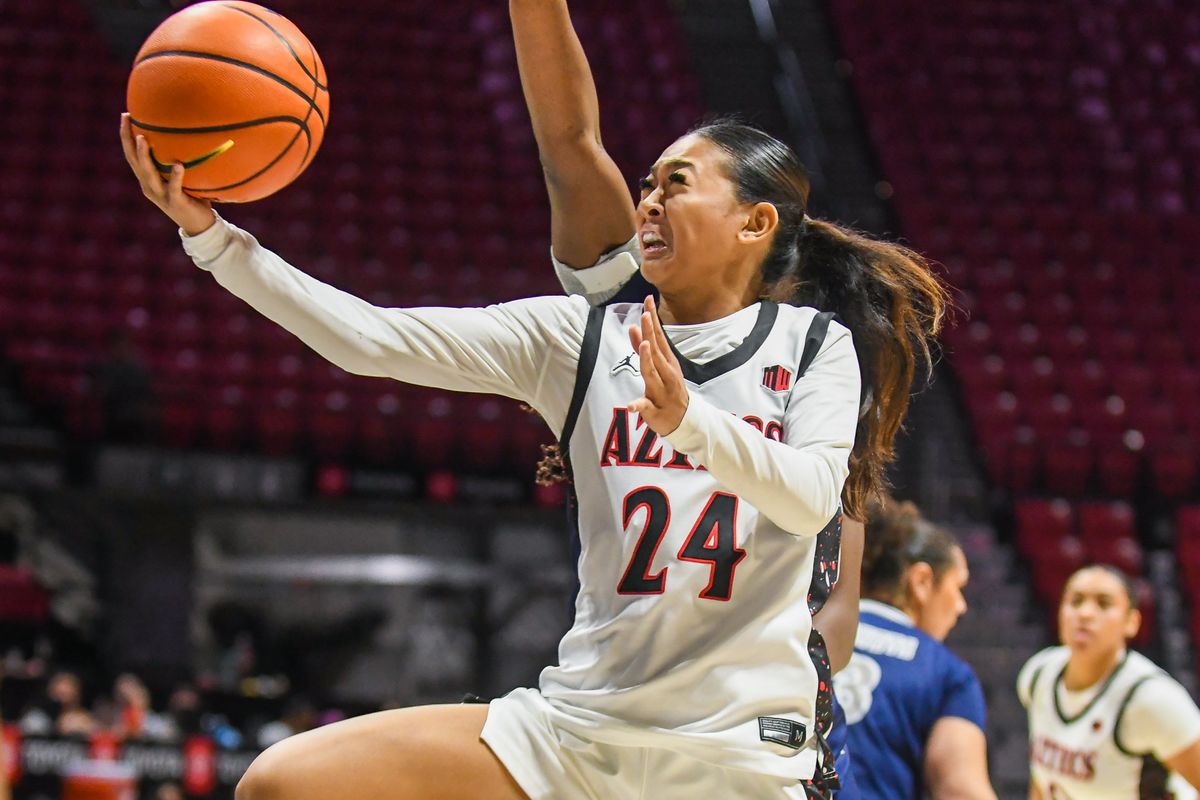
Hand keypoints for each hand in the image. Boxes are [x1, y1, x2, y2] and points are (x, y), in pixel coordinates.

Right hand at [120, 113, 216, 235]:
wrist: (199, 225)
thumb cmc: (192, 197)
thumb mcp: (181, 177)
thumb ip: (179, 160)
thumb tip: (188, 134)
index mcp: (147, 180)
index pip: (132, 155)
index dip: (126, 136)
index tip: (125, 115)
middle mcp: (149, 186)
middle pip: (133, 160)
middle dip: (127, 139)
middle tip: (127, 119)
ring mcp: (160, 195)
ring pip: (148, 174)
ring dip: (144, 156)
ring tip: (142, 138)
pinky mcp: (175, 202)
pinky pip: (174, 187)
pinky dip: (176, 176)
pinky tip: (178, 165)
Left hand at [628, 295, 688, 435]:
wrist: (684, 420)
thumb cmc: (667, 389)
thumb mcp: (657, 366)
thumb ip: (642, 348)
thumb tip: (633, 327)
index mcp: (667, 362)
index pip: (658, 337)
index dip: (653, 319)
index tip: (648, 300)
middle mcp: (667, 374)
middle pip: (656, 351)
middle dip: (650, 334)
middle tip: (645, 315)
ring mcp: (662, 392)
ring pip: (652, 374)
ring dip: (648, 360)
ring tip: (644, 345)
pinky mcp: (655, 411)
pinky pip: (645, 407)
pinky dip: (638, 406)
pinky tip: (631, 405)